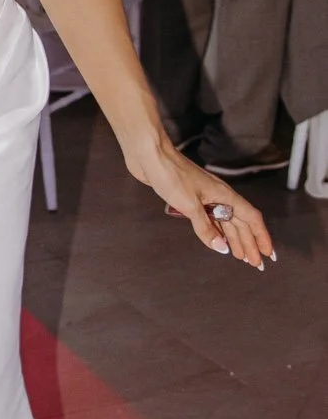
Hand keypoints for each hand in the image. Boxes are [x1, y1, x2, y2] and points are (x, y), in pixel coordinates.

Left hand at [127, 140, 273, 269]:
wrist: (150, 155)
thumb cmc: (171, 174)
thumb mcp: (190, 205)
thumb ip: (205, 228)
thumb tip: (222, 249)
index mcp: (225, 196)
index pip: (251, 219)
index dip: (261, 237)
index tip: (268, 254)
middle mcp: (219, 197)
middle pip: (240, 223)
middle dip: (249, 244)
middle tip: (255, 264)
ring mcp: (205, 197)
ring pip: (226, 222)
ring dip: (235, 240)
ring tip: (241, 257)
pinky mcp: (191, 198)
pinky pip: (210, 220)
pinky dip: (217, 232)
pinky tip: (219, 241)